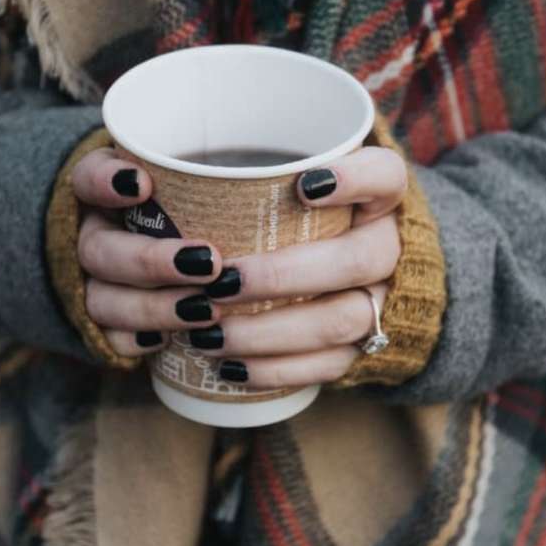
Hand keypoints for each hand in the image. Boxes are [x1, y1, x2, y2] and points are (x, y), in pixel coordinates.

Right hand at [73, 148, 223, 356]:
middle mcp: (93, 234)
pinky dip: (134, 340)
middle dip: (152, 261)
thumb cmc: (189, 205)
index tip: (142, 185)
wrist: (152, 242)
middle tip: (209, 264)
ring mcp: (94, 280)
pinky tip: (166, 342)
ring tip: (205, 309)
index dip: (105, 182)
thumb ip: (228, 176)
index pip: (87, 176)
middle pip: (99, 250)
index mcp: (107, 190)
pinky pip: (107, 336)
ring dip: (153, 307)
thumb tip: (308, 187)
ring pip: (102, 299)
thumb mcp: (199, 181)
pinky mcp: (104, 320)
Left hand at [195, 146, 405, 387]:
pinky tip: (231, 368)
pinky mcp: (367, 346)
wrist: (373, 273)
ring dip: (269, 332)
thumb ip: (262, 176)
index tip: (303, 186)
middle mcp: (391, 248)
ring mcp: (384, 301)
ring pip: (341, 321)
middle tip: (219, 283)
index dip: (354, 179)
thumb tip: (153, 175)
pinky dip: (278, 369)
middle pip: (354, 261)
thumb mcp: (304, 186)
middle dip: (282, 276)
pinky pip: (331, 365)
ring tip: (209, 335)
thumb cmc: (315, 218)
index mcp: (382, 198)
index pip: (385, 176)